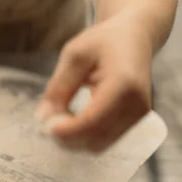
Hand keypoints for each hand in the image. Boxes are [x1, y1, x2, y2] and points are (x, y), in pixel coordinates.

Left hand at [37, 13, 153, 152]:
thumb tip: (42, 116)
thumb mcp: (75, 55)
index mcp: (123, 84)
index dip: (67, 130)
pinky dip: (86, 137)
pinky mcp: (136, 121)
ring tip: (57, 120)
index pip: (93, 120)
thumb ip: (59, 86)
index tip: (45, 128)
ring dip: (76, 140)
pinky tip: (72, 121)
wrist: (135, 37)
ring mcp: (139, 115)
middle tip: (45, 124)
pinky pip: (107, 139)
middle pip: (97, 138)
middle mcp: (137, 104)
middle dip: (68, 138)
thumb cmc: (104, 41)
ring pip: (101, 144)